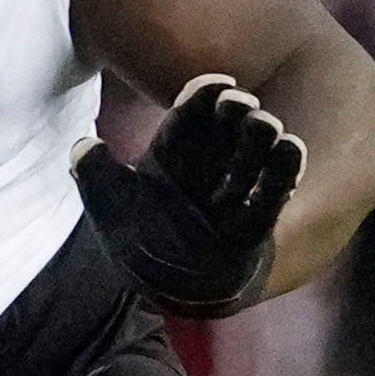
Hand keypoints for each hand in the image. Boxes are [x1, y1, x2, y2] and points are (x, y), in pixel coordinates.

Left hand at [72, 73, 301, 316]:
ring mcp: (234, 189)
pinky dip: (284, 169)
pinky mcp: (257, 218)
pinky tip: (292, 147)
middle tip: (240, 103)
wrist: (173, 291)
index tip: (220, 84)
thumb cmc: (142, 246)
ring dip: (261, 137)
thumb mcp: (112, 209)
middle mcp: (207, 166)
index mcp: (173, 156)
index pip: (189, 118)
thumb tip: (82, 146)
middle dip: (234, 112)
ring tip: (268, 124)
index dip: (204, 96)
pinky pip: (273, 190)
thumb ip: (96, 177)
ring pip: (252, 153)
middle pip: (225, 128)